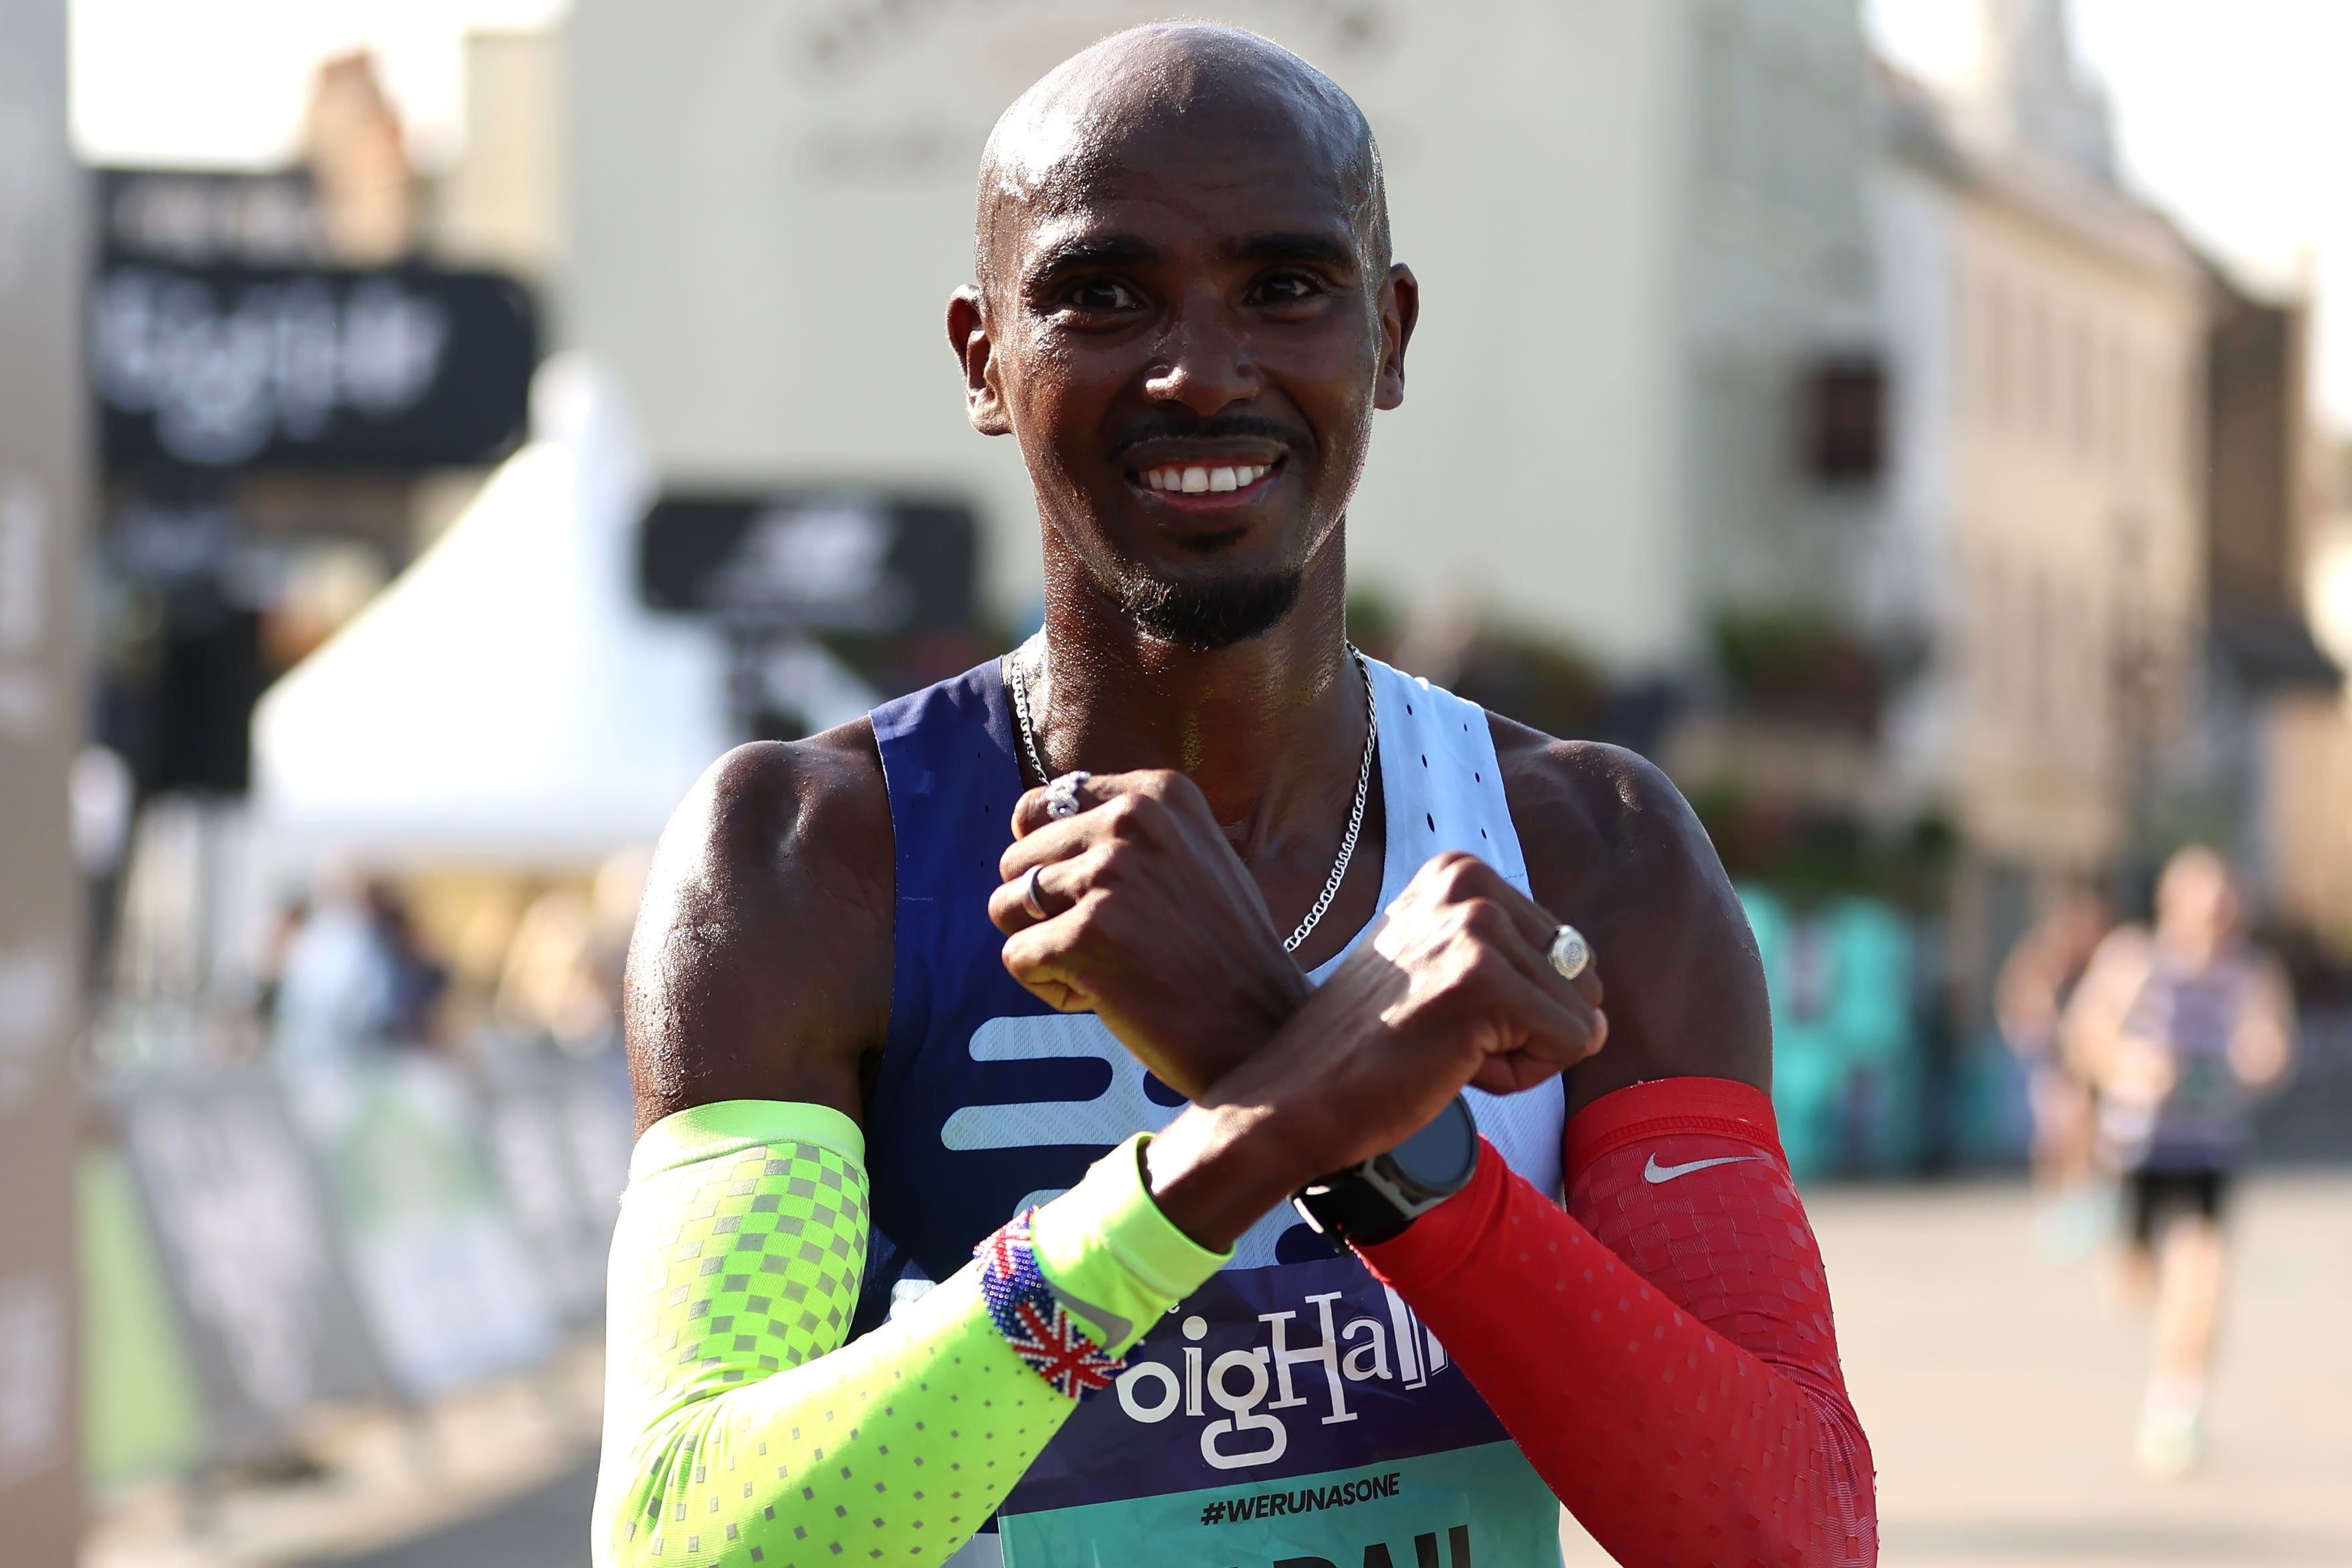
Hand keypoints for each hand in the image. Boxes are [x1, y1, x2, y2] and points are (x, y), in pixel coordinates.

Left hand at [987, 770, 1312, 1096]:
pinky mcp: (1086, 933)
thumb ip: (1124, 830)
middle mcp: (1131, 820)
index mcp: (1157, 794)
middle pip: (1017, 858)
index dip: (1050, 860)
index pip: (1040, 806)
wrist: (1260, 1026)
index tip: (1094, 897)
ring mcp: (1108, 875)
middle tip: (1107, 943)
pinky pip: (1015, 958)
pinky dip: (1048, 988)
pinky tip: (1102, 997)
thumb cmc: (1221, 951)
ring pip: (1005, 906)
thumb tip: (1028, 823)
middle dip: (1044, 910)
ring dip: (1044, 947)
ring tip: (1104, 966)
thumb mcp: (1189, 855)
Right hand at [1146, 852, 1607, 1248]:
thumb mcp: (1439, 965)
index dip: (1517, 1004)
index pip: (1565, 950)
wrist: (1299, 1096)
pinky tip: (1453, 1065)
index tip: (1441, 1011)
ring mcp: (1476, 928)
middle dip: (1529, 1028)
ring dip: (1521, 1054)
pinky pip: (1573, 1044)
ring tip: (1443, 1049)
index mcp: (1460, 870)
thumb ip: (1510, 959)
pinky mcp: (1486, 983)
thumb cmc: (1374, 1045)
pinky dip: (1522, 1075)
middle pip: (1581, 978)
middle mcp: (1470, 882)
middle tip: (1444, 1036)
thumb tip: (1598, 1007)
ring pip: (1580, 1016)